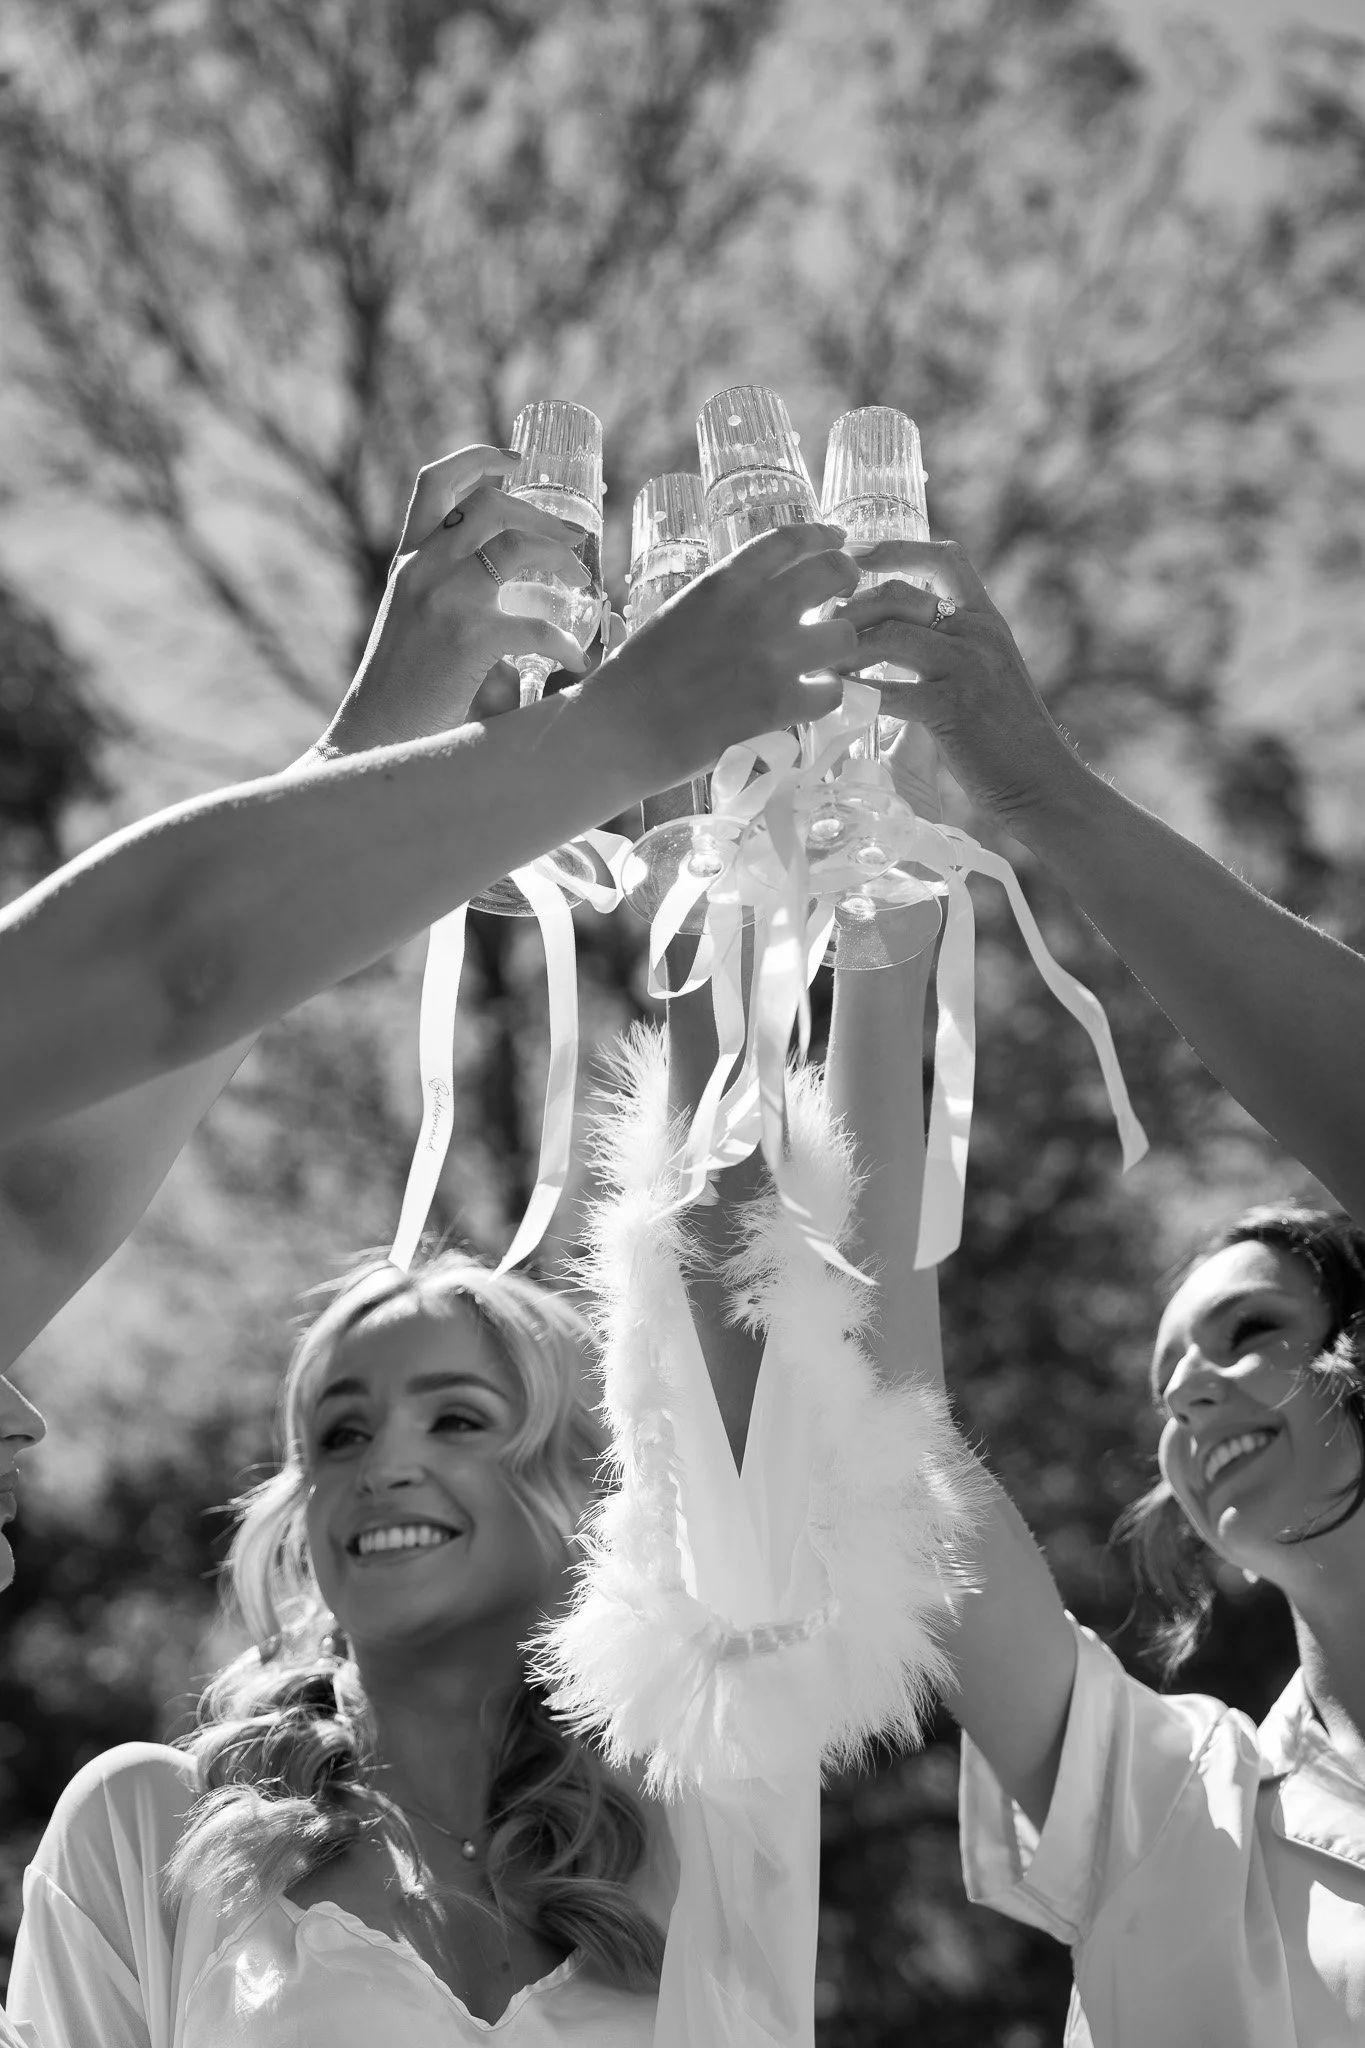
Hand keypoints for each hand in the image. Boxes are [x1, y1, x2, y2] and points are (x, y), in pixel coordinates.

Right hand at [315, 445, 595, 755]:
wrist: (373, 739)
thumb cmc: (403, 694)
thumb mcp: (414, 627)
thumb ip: (453, 600)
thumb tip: (519, 600)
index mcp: (407, 562)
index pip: (435, 483)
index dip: (478, 458)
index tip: (516, 460)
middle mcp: (421, 570)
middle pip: (490, 504)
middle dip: (542, 514)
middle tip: (575, 538)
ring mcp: (443, 600)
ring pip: (516, 547)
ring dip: (562, 561)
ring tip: (584, 586)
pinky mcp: (466, 639)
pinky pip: (534, 625)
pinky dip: (564, 643)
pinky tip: (576, 661)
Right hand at [597, 523, 860, 783]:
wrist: (624, 728)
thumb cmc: (637, 672)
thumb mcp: (678, 610)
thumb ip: (723, 597)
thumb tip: (759, 592)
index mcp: (726, 580)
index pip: (792, 539)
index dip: (821, 536)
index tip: (835, 539)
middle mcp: (758, 608)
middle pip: (833, 572)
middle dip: (846, 579)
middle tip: (844, 594)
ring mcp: (775, 656)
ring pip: (844, 635)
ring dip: (837, 646)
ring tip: (823, 658)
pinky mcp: (782, 704)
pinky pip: (833, 690)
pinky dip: (825, 694)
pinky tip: (810, 697)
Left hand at [834, 540, 1079, 828]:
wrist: (1044, 784)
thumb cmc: (1006, 740)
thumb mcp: (986, 677)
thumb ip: (947, 655)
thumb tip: (888, 646)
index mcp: (988, 620)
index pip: (944, 558)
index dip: (894, 547)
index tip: (853, 553)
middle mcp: (981, 633)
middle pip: (901, 593)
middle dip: (851, 605)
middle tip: (818, 627)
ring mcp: (969, 668)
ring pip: (890, 634)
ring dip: (847, 648)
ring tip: (820, 664)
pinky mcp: (954, 708)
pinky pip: (891, 691)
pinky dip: (858, 693)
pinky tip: (836, 699)